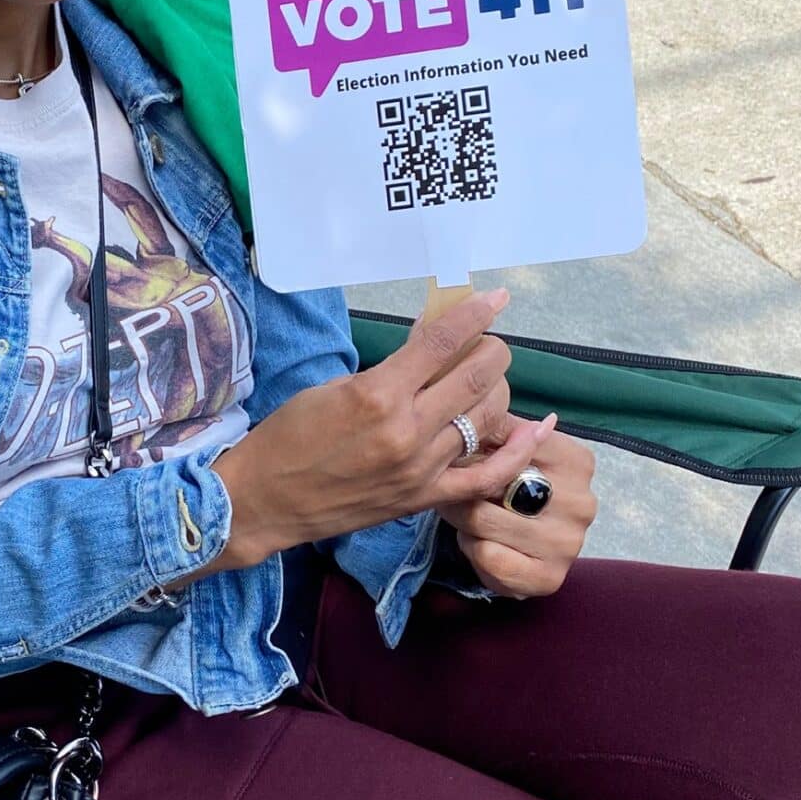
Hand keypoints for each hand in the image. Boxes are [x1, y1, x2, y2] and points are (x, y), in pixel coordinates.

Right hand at [211, 290, 558, 571]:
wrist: (264, 500)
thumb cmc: (289, 437)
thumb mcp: (334, 386)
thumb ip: (390, 368)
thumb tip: (431, 340)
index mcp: (378, 394)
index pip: (441, 343)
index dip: (474, 314)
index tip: (495, 298)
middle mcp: (406, 431)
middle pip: (475, 378)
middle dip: (493, 350)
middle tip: (489, 342)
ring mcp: (420, 468)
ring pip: (485, 418)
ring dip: (497, 389)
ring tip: (490, 378)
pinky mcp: (423, 499)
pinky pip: (485, 475)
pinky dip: (516, 451)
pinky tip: (536, 429)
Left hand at [442, 426, 597, 598]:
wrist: (529, 558)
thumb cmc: (516, 493)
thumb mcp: (510, 452)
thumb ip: (499, 427)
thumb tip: (484, 401)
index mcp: (578, 462)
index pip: (513, 442)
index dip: (476, 448)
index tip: (462, 455)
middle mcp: (582, 502)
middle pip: (492, 482)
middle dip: (464, 486)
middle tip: (454, 489)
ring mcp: (569, 543)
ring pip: (482, 520)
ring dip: (462, 519)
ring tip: (466, 517)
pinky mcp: (549, 577)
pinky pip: (487, 557)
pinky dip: (472, 551)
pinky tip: (481, 546)